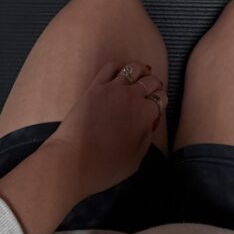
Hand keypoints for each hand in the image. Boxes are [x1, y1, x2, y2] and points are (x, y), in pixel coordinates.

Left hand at [48, 61, 167, 200]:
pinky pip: (111, 67)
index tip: (156, 106)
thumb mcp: (136, 160)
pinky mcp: (94, 87)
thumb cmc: (105, 167)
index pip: (160, 98)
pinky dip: (120, 66)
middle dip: (153, 85)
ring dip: (140, 71)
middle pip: (150, 81)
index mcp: (146, 114)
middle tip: (150, 91)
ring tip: (140, 76)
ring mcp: (112, 89)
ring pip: (133, 68)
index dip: (160, 102)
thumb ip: (147, 138)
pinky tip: (121, 72)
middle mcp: (132, 97)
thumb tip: (150, 124)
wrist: (73, 162)